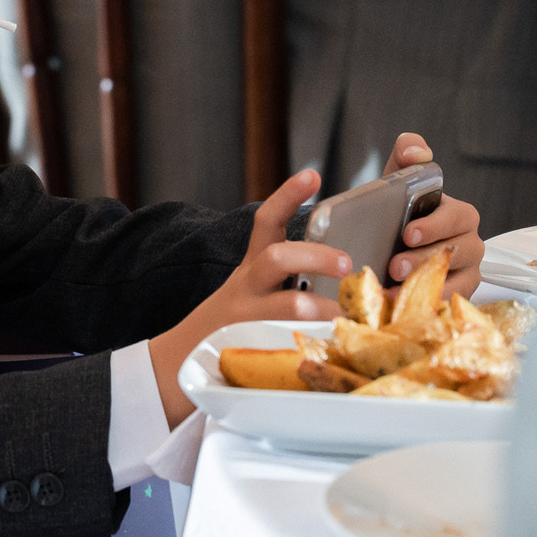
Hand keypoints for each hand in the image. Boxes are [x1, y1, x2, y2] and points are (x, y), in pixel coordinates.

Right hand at [146, 168, 349, 426]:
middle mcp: (248, 287)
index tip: (312, 174)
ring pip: (286, 303)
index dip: (288, 196)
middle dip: (314, 255)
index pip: (266, 222)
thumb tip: (353, 272)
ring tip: (346, 315)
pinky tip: (336, 347)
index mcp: (252, 268)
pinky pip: (288, 343)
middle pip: (276, 257)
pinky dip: (315, 344)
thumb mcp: (255, 290)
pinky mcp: (252, 348)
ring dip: (321, 307)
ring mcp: (248, 318)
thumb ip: (291, 277)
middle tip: (346, 262)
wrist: (183, 362)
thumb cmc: (235, 322)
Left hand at [384, 133, 484, 296]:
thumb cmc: (394, 215)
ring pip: (458, 280)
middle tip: (395, 265)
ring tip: (393, 288)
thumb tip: (419, 152)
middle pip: (459, 251)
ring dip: (426, 284)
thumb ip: (406, 155)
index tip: (408, 233)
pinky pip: (451, 303)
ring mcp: (467, 272)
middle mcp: (469, 243)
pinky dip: (427, 305)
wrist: (379, 250)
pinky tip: (398, 305)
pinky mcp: (459, 297)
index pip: (459, 217)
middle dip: (425, 258)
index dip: (436, 225)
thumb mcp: (397, 181)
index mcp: (458, 214)